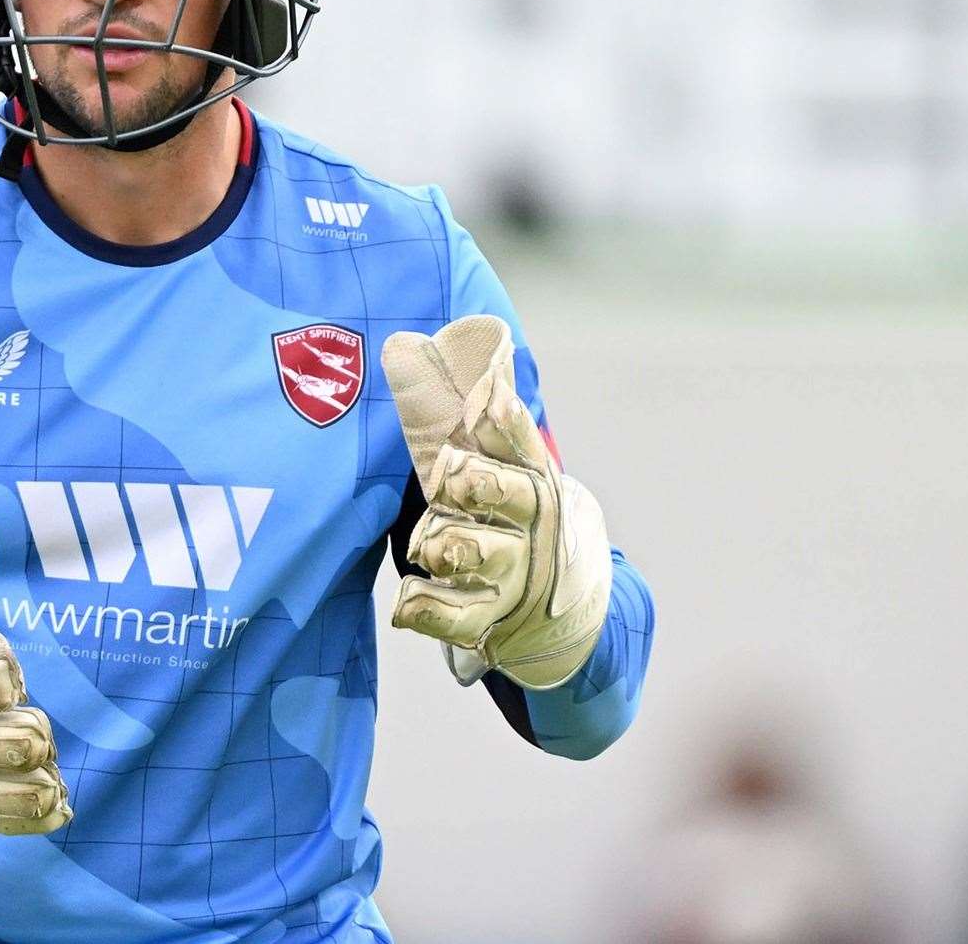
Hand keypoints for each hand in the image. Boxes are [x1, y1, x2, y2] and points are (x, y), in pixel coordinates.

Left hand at [380, 315, 612, 689]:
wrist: (561, 604)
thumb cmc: (515, 515)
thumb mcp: (515, 466)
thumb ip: (491, 419)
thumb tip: (465, 348)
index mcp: (532, 476)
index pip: (521, 441)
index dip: (503, 421)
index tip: (488, 399)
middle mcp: (528, 523)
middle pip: (505, 493)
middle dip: (477, 482)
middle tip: (452, 477)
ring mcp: (510, 573)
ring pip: (469, 549)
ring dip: (442, 542)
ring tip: (428, 543)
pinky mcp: (486, 619)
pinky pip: (450, 614)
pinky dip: (425, 606)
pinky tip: (406, 598)